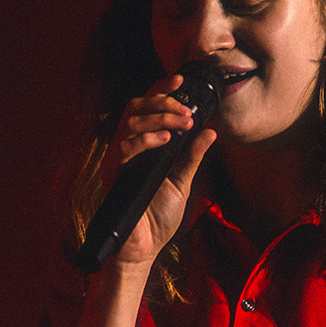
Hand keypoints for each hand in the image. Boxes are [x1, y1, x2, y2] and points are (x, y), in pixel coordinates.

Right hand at [99, 73, 216, 264]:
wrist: (144, 246)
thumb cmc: (159, 215)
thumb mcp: (183, 180)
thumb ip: (194, 155)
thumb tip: (211, 131)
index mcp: (145, 145)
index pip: (148, 108)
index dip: (161, 90)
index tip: (181, 79)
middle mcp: (129, 146)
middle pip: (136, 107)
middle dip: (162, 102)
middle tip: (185, 109)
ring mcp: (120, 158)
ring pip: (131, 122)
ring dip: (159, 118)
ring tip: (181, 123)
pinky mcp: (114, 172)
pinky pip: (125, 146)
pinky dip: (146, 139)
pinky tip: (165, 141)